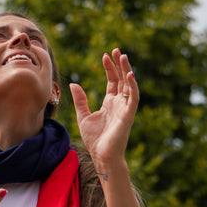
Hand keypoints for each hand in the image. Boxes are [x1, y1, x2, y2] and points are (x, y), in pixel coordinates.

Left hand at [69, 48, 138, 169]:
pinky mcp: (129, 114)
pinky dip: (133, 86)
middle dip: (119, 65)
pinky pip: (134, 97)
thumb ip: (80, 100)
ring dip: (127, 70)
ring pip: (129, 85)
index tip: (104, 55)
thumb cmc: (94, 139)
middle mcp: (119, 103)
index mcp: (110, 103)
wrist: (101, 156)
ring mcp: (125, 108)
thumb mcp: (83, 116)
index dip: (110, 68)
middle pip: (121, 79)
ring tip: (123, 56)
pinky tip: (129, 74)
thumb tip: (73, 83)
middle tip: (116, 50)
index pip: (112, 81)